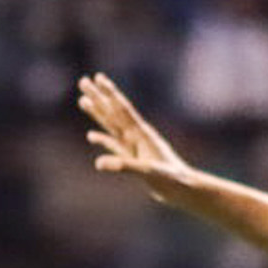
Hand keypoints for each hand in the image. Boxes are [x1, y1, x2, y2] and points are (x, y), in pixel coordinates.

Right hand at [78, 72, 198, 198]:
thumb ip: (123, 165)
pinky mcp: (132, 158)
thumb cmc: (171, 179)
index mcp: (140, 134)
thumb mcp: (147, 172)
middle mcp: (136, 136)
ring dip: (97, 113)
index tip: (97, 78)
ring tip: (82, 100)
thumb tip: (99, 163)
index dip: (109, 93)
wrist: (184, 189)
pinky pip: (113, 145)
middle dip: (97, 97)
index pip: (121, 109)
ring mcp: (133, 146)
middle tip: (83, 81)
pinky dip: (102, 139)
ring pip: (111, 125)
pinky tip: (91, 136)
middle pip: (112, 112)